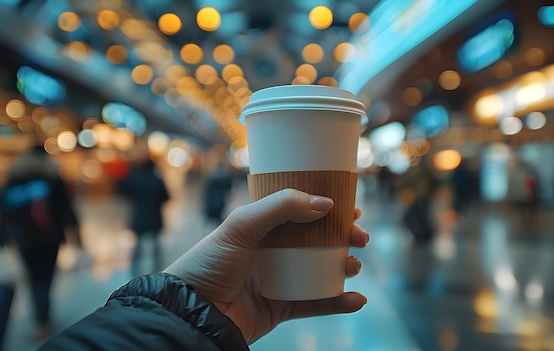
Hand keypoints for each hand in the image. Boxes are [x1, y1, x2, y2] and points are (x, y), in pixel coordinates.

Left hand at [164, 189, 368, 342]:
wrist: (192, 312)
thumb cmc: (209, 263)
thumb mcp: (241, 226)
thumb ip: (280, 207)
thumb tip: (325, 203)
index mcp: (262, 227)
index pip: (301, 211)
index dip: (327, 208)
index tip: (352, 207)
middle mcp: (272, 251)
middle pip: (318, 241)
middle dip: (343, 238)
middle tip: (361, 238)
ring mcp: (279, 280)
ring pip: (321, 271)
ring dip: (344, 268)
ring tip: (354, 266)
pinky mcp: (281, 308)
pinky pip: (316, 304)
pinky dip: (338, 303)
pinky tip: (356, 300)